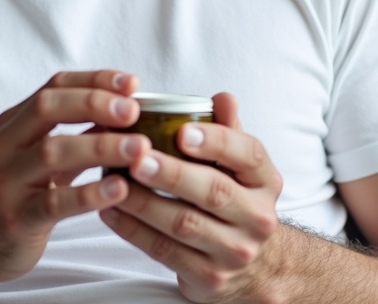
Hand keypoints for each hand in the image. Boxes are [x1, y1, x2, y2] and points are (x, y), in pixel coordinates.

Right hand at [0, 70, 149, 294]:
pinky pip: (54, 203)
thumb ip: (72, 137)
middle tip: (133, 112)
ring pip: (53, 152)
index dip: (94, 81)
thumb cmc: (6, 196)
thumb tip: (122, 116)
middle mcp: (4, 148)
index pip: (53, 87)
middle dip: (95, 104)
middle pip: (48, 108)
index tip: (131, 84)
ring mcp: (5, 183)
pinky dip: (89, 194)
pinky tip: (118, 189)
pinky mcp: (15, 220)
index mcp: (11, 126)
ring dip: (101, 147)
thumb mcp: (33, 159)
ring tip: (138, 148)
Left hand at [99, 93, 284, 302]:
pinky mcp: (208, 278)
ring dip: (144, 201)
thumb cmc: (235, 201)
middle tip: (137, 157)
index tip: (182, 130)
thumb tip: (223, 98)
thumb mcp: (240, 168)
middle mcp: (257, 218)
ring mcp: (234, 251)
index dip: (216, 141)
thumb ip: (228, 131)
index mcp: (266, 182)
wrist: (252, 267)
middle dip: (171, 173)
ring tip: (114, 180)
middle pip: (213, 191)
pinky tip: (111, 210)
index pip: (248, 155)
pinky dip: (134, 230)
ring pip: (183, 224)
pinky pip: (164, 251)